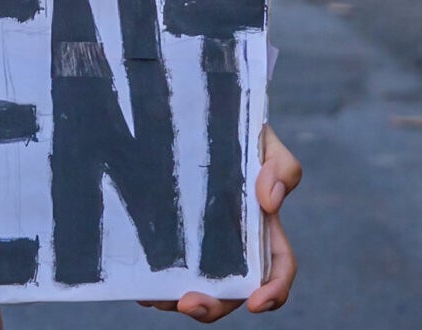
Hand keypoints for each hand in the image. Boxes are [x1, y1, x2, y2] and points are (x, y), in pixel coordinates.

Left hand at [140, 125, 301, 319]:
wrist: (196, 116)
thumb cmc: (239, 134)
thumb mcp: (266, 143)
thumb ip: (282, 168)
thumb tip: (271, 201)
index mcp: (263, 231)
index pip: (278, 270)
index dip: (273, 292)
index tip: (255, 302)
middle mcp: (233, 246)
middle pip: (231, 292)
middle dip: (213, 307)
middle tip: (187, 303)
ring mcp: (201, 244)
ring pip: (196, 287)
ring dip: (178, 301)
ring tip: (155, 297)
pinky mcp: (170, 236)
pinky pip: (165, 268)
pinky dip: (154, 282)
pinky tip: (139, 282)